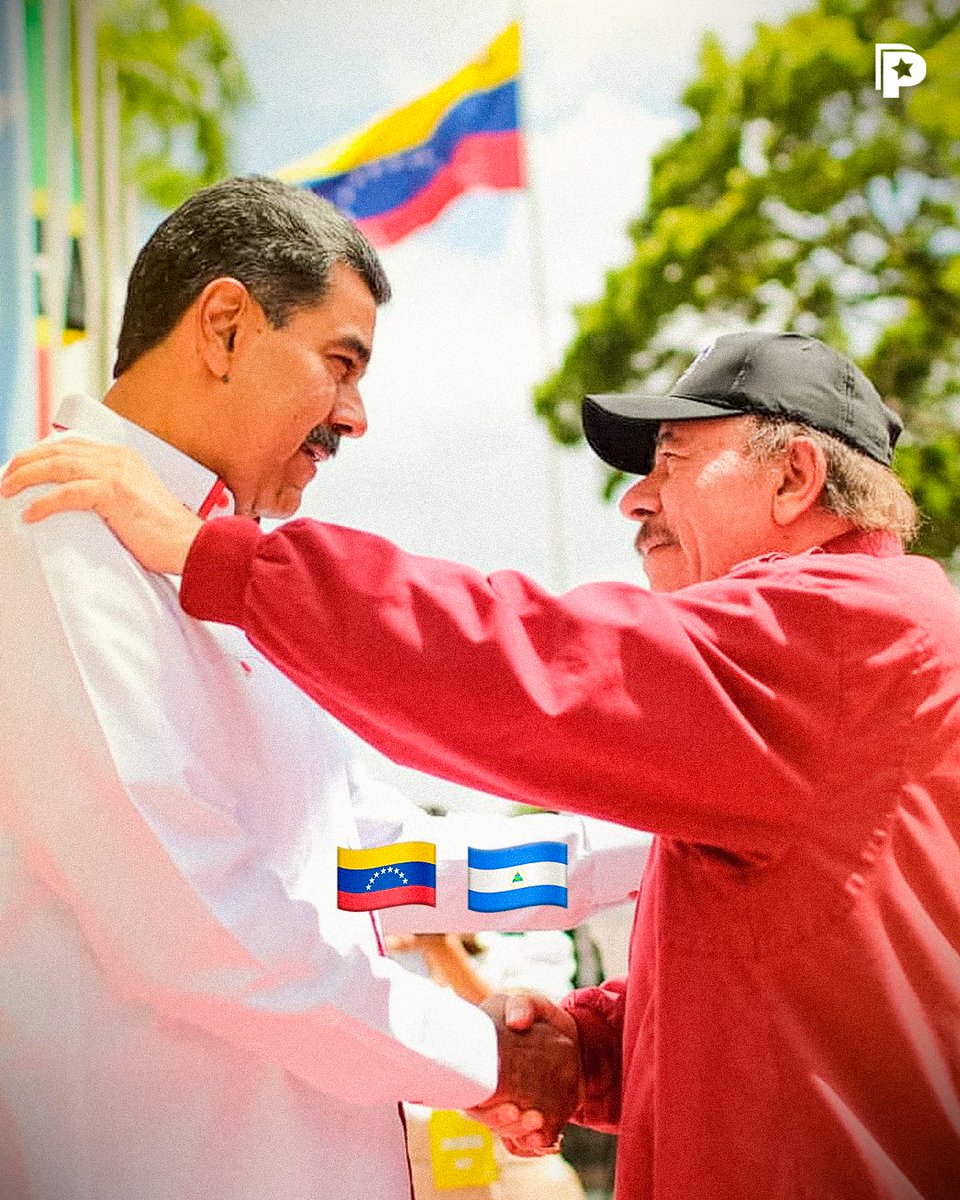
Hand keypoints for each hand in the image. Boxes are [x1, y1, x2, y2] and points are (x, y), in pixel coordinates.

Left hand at [1, 439, 202, 574]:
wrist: (192, 544)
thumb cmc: (165, 533)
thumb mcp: (135, 501)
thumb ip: (109, 492)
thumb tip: (79, 501)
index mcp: (123, 456)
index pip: (71, 445)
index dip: (41, 453)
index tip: (22, 467)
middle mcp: (118, 457)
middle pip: (59, 450)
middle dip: (25, 461)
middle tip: (6, 478)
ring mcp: (117, 473)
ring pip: (57, 466)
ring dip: (25, 477)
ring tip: (7, 491)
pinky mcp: (114, 493)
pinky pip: (67, 493)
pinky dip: (44, 503)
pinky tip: (30, 514)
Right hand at [468, 990, 580, 1156]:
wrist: (569, 1037)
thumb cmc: (536, 1018)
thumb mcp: (529, 1003)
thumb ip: (523, 1004)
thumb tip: (516, 1022)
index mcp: (477, 1064)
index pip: (468, 1094)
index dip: (481, 1109)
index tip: (506, 1106)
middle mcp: (488, 1090)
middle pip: (485, 1118)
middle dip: (502, 1124)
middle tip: (526, 1113)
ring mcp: (508, 1104)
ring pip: (504, 1132)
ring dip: (519, 1134)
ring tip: (539, 1121)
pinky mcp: (528, 1116)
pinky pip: (525, 1142)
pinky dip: (534, 1145)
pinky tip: (546, 1140)